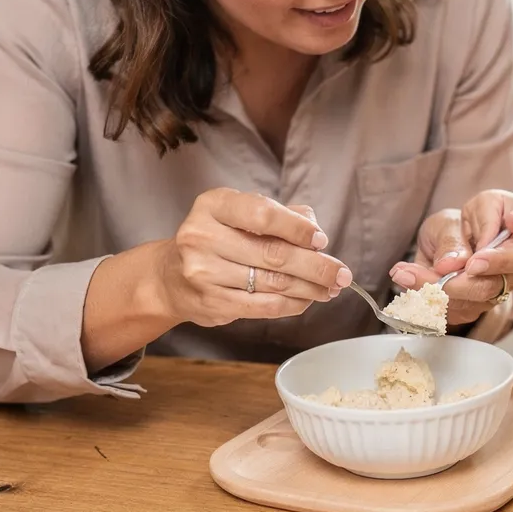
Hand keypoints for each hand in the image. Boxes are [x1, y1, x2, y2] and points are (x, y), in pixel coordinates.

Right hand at [154, 189, 350, 327]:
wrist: (170, 277)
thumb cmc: (217, 239)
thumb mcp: (240, 215)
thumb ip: (281, 216)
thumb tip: (317, 233)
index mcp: (214, 205)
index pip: (262, 214)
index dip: (297, 228)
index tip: (322, 240)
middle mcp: (202, 236)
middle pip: (273, 254)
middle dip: (316, 266)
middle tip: (342, 274)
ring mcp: (203, 272)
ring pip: (272, 283)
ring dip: (309, 288)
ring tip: (330, 288)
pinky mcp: (210, 303)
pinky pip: (263, 307)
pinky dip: (291, 304)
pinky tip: (306, 300)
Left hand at [390, 191, 512, 327]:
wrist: (469, 237)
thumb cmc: (468, 221)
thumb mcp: (455, 217)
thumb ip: (454, 236)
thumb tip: (451, 264)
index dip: (499, 260)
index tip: (474, 262)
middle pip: (492, 287)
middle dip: (455, 284)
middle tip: (423, 272)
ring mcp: (497, 292)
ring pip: (469, 304)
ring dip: (431, 290)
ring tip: (403, 272)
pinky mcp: (476, 307)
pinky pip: (454, 312)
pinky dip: (425, 299)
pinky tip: (407, 279)